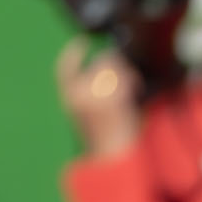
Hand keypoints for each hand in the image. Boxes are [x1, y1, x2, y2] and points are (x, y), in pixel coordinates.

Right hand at [55, 39, 140, 158]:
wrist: (112, 159)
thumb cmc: (107, 140)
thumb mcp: (91, 113)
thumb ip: (94, 91)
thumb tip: (111, 65)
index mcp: (69, 98)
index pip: (65, 67)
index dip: (73, 52)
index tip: (83, 42)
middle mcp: (78, 93)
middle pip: (100, 63)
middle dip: (114, 64)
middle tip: (126, 73)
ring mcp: (95, 95)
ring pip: (116, 69)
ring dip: (127, 74)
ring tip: (132, 86)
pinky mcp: (113, 98)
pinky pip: (126, 79)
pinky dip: (133, 82)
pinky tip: (136, 89)